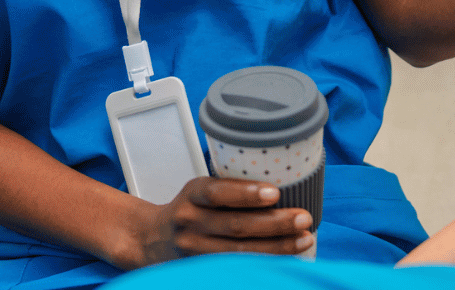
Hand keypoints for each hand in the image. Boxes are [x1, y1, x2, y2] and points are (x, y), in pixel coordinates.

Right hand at [121, 177, 312, 268]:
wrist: (150, 240)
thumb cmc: (189, 209)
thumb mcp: (200, 191)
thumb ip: (230, 189)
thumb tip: (285, 184)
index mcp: (192, 195)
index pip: (217, 193)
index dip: (246, 193)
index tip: (275, 193)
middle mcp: (190, 222)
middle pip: (235, 226)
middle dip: (274, 223)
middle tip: (303, 217)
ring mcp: (193, 251)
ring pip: (238, 252)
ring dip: (276, 247)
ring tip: (304, 239)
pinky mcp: (199, 270)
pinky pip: (234, 269)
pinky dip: (262, 264)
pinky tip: (285, 259)